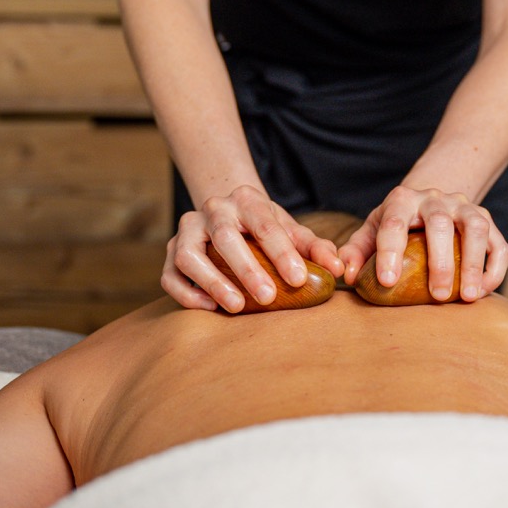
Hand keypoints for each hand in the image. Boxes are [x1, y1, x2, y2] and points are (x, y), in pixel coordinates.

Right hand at [161, 185, 343, 312]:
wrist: (228, 213)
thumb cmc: (264, 228)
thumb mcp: (291, 230)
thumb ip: (314, 248)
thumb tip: (338, 269)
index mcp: (247, 200)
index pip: (265, 224)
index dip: (282, 252)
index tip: (297, 278)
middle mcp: (214, 209)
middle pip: (225, 237)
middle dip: (247, 269)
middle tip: (268, 298)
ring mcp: (187, 229)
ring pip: (189, 254)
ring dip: (212, 281)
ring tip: (236, 306)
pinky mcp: (170, 252)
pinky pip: (170, 274)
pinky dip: (187, 293)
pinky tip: (210, 307)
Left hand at [338, 186, 507, 302]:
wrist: (426, 202)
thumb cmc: (395, 225)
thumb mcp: (371, 231)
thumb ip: (356, 251)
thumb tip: (348, 275)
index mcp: (402, 200)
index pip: (394, 223)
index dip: (390, 252)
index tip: (388, 281)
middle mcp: (435, 198)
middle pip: (440, 223)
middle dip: (440, 261)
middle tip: (438, 296)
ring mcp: (464, 206)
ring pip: (476, 227)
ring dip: (473, 263)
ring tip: (468, 297)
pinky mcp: (486, 221)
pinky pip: (498, 244)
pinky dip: (494, 269)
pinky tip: (482, 291)